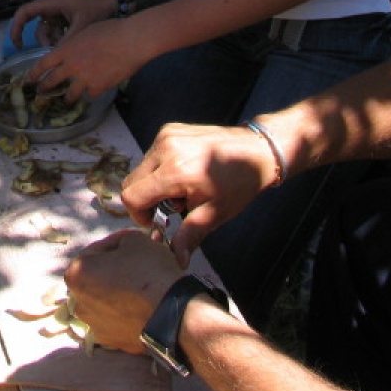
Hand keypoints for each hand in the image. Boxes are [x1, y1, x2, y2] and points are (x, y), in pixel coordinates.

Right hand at [8, 0, 116, 50]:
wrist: (112, 1)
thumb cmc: (96, 7)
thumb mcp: (81, 25)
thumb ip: (67, 41)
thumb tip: (54, 58)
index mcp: (50, 4)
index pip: (25, 13)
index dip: (16, 27)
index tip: (18, 45)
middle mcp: (50, 9)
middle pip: (38, 28)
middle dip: (44, 42)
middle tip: (53, 53)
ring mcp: (57, 15)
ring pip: (48, 33)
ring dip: (55, 42)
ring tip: (69, 47)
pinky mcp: (64, 21)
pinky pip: (57, 34)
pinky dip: (62, 41)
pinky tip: (74, 44)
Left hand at [12, 11, 141, 102]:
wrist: (131, 41)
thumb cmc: (111, 29)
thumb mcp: (86, 31)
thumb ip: (76, 44)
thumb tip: (74, 51)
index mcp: (66, 50)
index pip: (43, 64)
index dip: (34, 73)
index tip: (29, 79)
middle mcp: (71, 66)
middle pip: (52, 81)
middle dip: (45, 89)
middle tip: (41, 93)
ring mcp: (84, 79)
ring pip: (70, 95)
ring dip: (68, 98)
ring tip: (67, 100)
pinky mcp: (98, 88)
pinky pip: (91, 94)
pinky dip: (92, 93)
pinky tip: (94, 91)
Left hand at [66, 230, 186, 352]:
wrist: (172, 313)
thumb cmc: (149, 271)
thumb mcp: (135, 239)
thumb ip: (121, 239)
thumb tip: (123, 246)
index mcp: (76, 273)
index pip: (96, 250)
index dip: (116, 243)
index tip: (132, 242)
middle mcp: (77, 302)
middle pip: (97, 277)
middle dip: (114, 269)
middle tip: (136, 263)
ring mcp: (93, 324)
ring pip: (105, 300)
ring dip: (118, 291)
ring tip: (140, 285)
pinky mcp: (111, 341)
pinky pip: (116, 320)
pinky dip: (125, 312)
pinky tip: (141, 305)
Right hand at [120, 122, 278, 252]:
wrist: (258, 150)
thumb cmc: (239, 184)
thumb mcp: (214, 214)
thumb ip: (189, 237)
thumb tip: (177, 260)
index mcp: (174, 171)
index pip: (132, 196)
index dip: (139, 215)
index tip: (157, 222)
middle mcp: (165, 149)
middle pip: (132, 182)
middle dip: (146, 201)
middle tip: (172, 209)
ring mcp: (166, 135)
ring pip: (141, 168)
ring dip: (154, 184)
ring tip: (182, 190)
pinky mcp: (170, 129)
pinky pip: (152, 155)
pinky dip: (161, 169)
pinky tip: (184, 174)